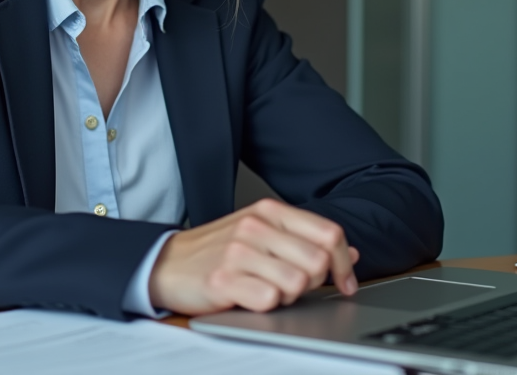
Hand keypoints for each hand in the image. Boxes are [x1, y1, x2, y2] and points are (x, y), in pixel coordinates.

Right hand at [147, 198, 359, 315]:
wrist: (167, 263)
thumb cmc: (218, 250)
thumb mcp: (263, 234)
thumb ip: (305, 240)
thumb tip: (349, 255)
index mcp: (270, 211)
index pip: (329, 233)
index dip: (343, 264)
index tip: (344, 283)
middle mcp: (256, 226)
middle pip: (318, 261)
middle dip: (314, 283)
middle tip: (295, 287)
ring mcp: (238, 252)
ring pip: (297, 283)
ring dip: (289, 296)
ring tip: (268, 290)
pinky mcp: (223, 279)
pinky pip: (269, 299)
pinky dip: (267, 305)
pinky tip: (251, 297)